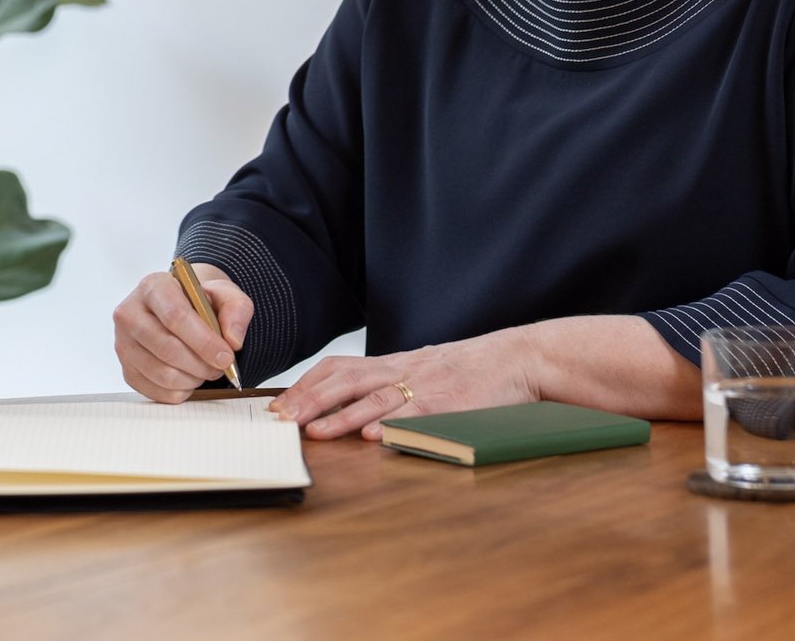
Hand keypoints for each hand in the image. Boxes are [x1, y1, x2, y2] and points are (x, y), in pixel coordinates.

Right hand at [112, 264, 252, 402]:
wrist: (181, 309)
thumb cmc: (199, 302)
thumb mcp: (225, 294)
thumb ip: (237, 310)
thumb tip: (233, 340)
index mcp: (153, 287)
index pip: (175, 317)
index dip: (203, 342)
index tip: (226, 357)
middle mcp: (130, 313)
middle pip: (167, 348)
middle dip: (201, 364)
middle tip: (220, 367)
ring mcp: (123, 343)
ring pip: (161, 374)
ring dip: (192, 379)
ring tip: (205, 370)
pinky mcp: (126, 368)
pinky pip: (156, 391)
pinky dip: (180, 391)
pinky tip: (190, 378)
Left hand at [268, 330, 538, 439]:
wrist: (515, 358)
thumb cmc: (470, 369)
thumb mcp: (423, 371)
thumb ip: (392, 384)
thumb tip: (357, 410)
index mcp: (392, 363)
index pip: (338, 368)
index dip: (306, 384)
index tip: (279, 403)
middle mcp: (400, 370)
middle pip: (344, 381)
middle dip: (308, 400)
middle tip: (281, 419)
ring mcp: (423, 387)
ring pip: (372, 398)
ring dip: (338, 416)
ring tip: (312, 431)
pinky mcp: (446, 404)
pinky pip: (413, 414)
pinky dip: (389, 425)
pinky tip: (370, 436)